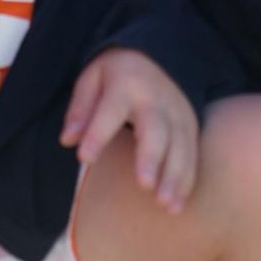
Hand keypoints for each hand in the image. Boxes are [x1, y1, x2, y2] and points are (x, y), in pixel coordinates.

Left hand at [61, 48, 196, 213]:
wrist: (155, 56)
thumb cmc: (116, 74)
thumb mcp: (92, 78)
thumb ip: (80, 108)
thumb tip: (68, 139)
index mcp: (126, 85)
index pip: (110, 111)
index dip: (97, 134)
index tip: (84, 157)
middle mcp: (156, 100)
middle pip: (156, 130)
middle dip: (151, 158)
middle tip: (144, 185)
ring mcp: (178, 113)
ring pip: (180, 146)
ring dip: (174, 176)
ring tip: (164, 204)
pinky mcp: (191, 125)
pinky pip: (192, 154)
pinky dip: (186, 180)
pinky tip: (177, 204)